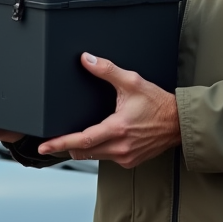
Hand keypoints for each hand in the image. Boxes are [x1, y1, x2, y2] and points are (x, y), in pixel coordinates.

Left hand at [38, 53, 180, 168]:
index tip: (44, 146)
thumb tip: (86, 60)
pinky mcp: (130, 161)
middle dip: (68, 145)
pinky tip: (102, 139)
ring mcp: (125, 157)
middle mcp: (120, 146)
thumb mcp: (132, 82)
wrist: (179, 122)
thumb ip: (107, 70)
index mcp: (117, 128)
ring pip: (94, 156)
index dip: (60, 143)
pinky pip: (107, 158)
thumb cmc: (158, 103)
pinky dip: (100, 150)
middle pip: (83, 151)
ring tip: (77, 138)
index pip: (82, 139)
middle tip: (55, 141)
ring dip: (84, 147)